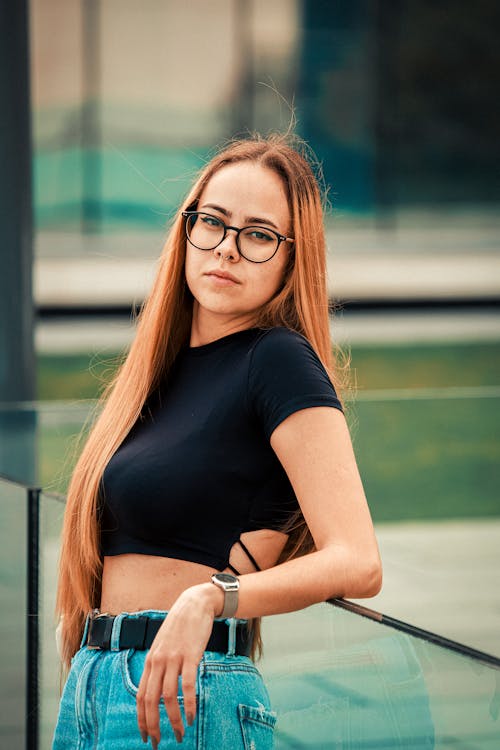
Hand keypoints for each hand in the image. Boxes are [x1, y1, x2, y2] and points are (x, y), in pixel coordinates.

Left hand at [136, 583, 222, 746]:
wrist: (195, 604)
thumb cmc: (180, 626)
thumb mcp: (163, 645)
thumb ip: (159, 665)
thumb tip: (156, 688)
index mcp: (150, 661)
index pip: (140, 696)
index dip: (141, 719)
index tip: (146, 736)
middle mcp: (158, 661)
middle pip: (150, 700)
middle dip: (153, 726)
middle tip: (159, 743)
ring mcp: (173, 658)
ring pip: (168, 697)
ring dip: (173, 719)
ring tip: (180, 734)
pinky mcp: (190, 656)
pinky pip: (187, 686)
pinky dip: (188, 705)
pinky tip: (191, 717)